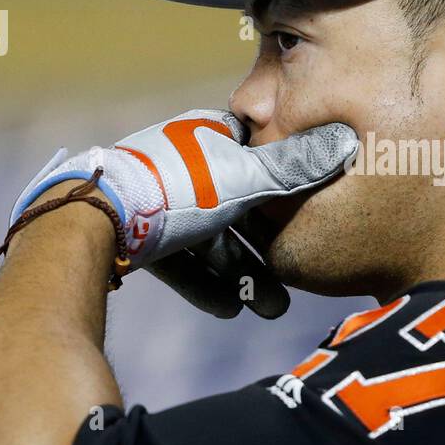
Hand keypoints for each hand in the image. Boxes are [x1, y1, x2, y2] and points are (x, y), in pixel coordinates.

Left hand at [8, 109, 356, 312]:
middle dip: (271, 249)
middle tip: (297, 284)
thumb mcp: (247, 178)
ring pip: (212, 239)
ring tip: (271, 309)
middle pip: (240, 208)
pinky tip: (228, 307)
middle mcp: (186, 161)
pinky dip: (206, 282)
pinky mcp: (137, 232)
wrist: (97, 220)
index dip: (290, 186)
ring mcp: (159, 198)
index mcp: (212, 136)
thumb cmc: (179, 189)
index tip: (314, 217)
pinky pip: (181, 259)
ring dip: (243, 274)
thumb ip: (296, 169)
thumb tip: (346, 140)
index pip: (262, 154)